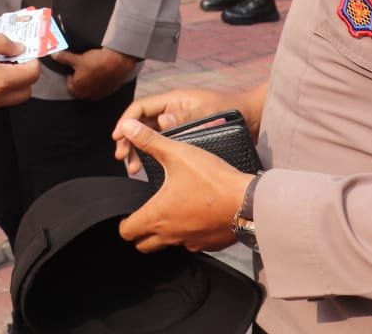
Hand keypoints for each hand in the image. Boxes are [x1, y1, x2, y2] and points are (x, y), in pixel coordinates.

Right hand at [0, 32, 38, 110]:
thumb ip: (3, 43)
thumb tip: (19, 48)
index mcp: (0, 81)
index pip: (32, 75)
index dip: (33, 60)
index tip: (25, 48)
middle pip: (25, 92)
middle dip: (26, 75)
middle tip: (14, 57)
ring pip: (9, 98)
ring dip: (10, 82)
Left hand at [52, 47, 137, 100]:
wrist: (118, 61)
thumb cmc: (98, 62)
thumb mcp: (77, 58)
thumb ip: (64, 58)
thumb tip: (55, 56)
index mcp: (78, 89)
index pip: (69, 85)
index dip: (70, 75)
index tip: (73, 69)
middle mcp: (88, 94)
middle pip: (80, 88)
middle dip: (80, 79)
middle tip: (83, 67)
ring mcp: (100, 93)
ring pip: (91, 88)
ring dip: (91, 81)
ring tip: (94, 69)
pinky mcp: (110, 90)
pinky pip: (102, 87)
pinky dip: (101, 81)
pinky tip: (103, 72)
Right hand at [112, 88, 254, 174]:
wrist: (254, 118)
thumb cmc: (231, 111)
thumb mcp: (206, 114)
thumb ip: (183, 116)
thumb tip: (160, 119)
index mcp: (173, 100)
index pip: (141, 108)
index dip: (126, 121)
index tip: (118, 138)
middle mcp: (172, 111)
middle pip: (141, 124)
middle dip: (129, 140)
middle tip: (125, 159)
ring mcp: (178, 124)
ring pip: (150, 136)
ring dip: (139, 150)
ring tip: (135, 169)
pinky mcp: (185, 136)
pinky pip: (162, 145)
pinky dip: (153, 156)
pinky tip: (151, 169)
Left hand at [115, 119, 250, 253]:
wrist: (248, 201)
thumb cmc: (212, 179)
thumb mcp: (177, 153)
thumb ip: (149, 141)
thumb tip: (127, 127)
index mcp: (158, 215)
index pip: (127, 231)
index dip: (123, 222)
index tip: (128, 212)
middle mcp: (171, 234)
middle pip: (143, 245)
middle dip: (140, 232)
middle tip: (145, 214)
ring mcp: (190, 242)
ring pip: (167, 245)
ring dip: (164, 233)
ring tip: (171, 212)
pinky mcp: (208, 245)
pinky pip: (191, 244)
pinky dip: (188, 234)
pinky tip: (195, 216)